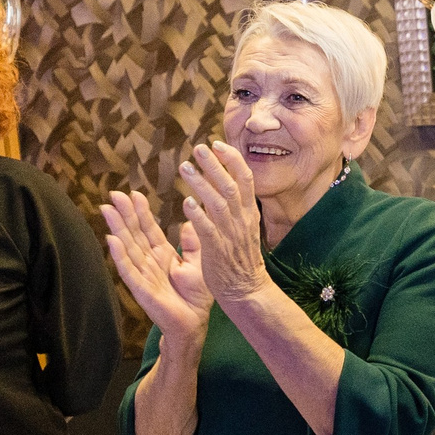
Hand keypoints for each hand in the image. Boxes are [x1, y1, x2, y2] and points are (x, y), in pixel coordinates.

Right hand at [103, 191, 211, 341]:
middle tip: (114, 193)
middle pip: (134, 233)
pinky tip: (111, 240)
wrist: (194, 323)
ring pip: (127, 247)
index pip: (149, 228)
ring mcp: (143, 274)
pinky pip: (128, 270)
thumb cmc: (196, 296)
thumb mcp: (198, 264)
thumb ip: (192, 244)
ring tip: (107, 209)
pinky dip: (119, 255)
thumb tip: (188, 222)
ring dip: (117, 228)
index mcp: (163, 254)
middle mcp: (149, 261)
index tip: (133, 193)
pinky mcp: (140, 289)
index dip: (141, 211)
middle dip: (124, 213)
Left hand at [177, 142, 272, 303]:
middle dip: (215, 164)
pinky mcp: (218, 250)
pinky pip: (208, 229)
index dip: (231, 159)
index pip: (245, 179)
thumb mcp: (243, 228)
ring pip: (218, 203)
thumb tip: (219, 184)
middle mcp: (242, 220)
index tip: (217, 144)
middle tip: (198, 148)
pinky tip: (186, 202)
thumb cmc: (240, 260)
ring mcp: (231, 235)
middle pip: (230, 185)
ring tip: (185, 168)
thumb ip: (233, 206)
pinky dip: (198, 214)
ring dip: (201, 184)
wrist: (246, 290)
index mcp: (249, 213)